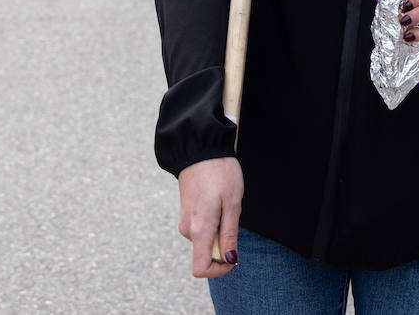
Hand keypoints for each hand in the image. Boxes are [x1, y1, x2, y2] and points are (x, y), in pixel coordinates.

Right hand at [177, 157, 241, 277]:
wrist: (200, 148)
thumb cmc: (220, 173)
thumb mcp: (233, 204)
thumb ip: (229, 234)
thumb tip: (229, 259)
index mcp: (199, 229)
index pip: (200, 268)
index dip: (219, 270)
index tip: (233, 256)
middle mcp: (187, 230)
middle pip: (206, 254)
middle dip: (223, 244)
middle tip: (232, 215)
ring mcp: (185, 221)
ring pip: (206, 240)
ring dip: (220, 230)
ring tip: (225, 203)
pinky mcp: (186, 213)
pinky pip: (202, 229)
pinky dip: (214, 222)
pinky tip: (217, 201)